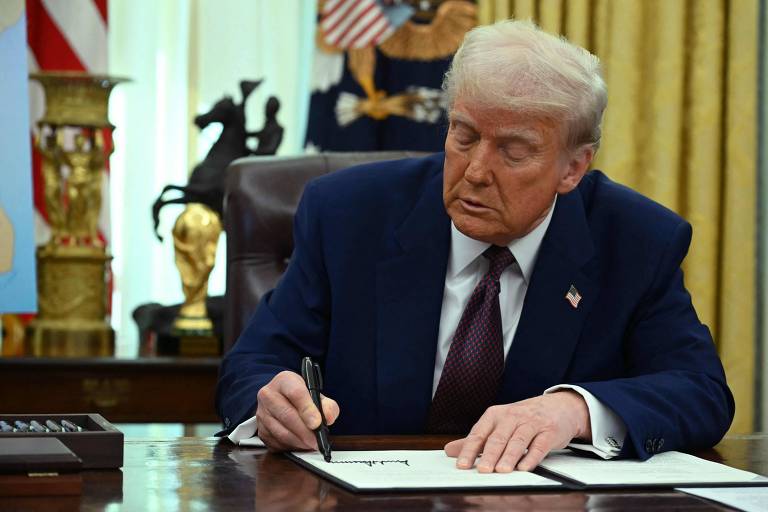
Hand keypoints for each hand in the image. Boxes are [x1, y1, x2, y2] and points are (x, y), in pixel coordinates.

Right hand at [255, 370, 339, 451]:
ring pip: (280, 432)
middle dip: (305, 431)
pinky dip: (290, 447)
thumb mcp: (317, 395)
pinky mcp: (260, 430)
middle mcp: (268, 394)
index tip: (317, 423)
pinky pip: (275, 443)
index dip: (307, 409)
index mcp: (284, 381)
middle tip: (317, 441)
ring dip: (298, 441)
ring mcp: (262, 413)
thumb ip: (327, 405)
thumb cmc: (300, 397)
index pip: (295, 393)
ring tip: (311, 444)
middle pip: (287, 415)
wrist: (282, 400)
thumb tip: (329, 417)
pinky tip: (300, 445)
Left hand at [444, 391, 590, 472]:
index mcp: (496, 415)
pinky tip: (524, 467)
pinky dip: (531, 456)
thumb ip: (476, 438)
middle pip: (498, 437)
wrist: (558, 406)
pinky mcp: (549, 432)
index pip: (479, 433)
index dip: (469, 449)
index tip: (462, 465)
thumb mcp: (498, 423)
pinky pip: (539, 445)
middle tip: (483, 470)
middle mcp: (512, 417)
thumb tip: (450, 450)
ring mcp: (532, 423)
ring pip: (518, 440)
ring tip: (502, 470)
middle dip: (489, 454)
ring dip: (509, 456)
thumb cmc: (524, 417)